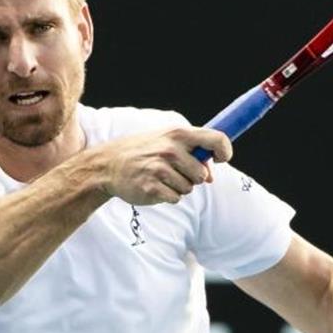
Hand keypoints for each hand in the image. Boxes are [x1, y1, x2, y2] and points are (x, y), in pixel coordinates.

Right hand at [93, 126, 232, 204]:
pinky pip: (176, 199)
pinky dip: (168, 196)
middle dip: (193, 177)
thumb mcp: (167, 140)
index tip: (220, 159)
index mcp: (178, 134)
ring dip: (179, 187)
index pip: (216, 139)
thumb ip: (192, 152)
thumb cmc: (144, 151)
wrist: (108, 165)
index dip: (225, 151)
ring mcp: (160, 168)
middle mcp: (171, 149)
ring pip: (189, 188)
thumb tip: (211, 176)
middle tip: (175, 171)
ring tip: (161, 178)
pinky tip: (154, 187)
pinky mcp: (151, 187)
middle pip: (201, 174)